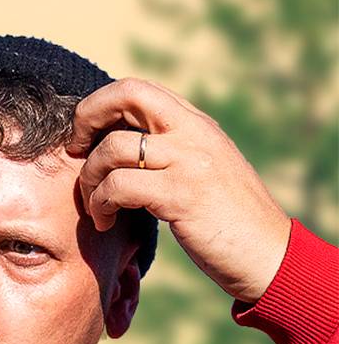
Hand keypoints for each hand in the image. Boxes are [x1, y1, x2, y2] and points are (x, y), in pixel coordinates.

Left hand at [69, 78, 290, 301]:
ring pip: (112, 149)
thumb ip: (167, 149)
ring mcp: (190, 161)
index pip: (137, 88)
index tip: (85, 136)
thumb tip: (110, 140)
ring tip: (95, 205)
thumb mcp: (200, 169)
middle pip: (127, 94)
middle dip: (86, 118)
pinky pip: (118, 187)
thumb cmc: (226, 218)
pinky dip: (101, 204)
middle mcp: (195, 133)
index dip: (99, 106)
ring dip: (89, 180)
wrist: (268, 255)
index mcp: (197, 124)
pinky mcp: (182, 194)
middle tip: (76, 151)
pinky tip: (106, 221)